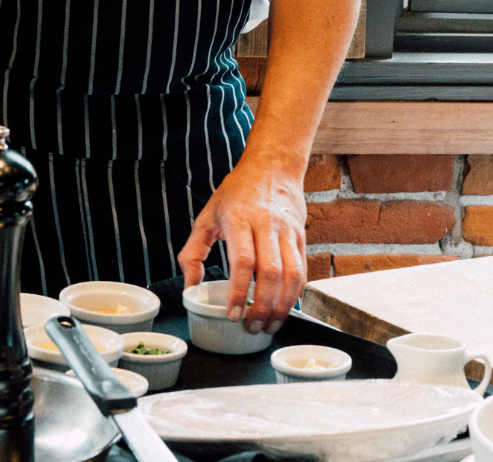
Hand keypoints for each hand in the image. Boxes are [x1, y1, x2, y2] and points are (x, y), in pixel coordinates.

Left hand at [177, 157, 306, 334]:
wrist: (272, 166)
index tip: (233, 313)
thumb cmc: (236, 192)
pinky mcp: (301, 235)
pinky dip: (295, 294)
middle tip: (252, 327)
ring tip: (270, 324)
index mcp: (240, 218)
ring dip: (283, 305)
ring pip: (292, 274)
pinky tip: (284, 307)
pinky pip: (302, 269)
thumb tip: (190, 286)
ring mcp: (287, 230)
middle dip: (263, 306)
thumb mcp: (207, 215)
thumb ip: (193, 251)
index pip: (243, 261)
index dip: (239, 291)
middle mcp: (267, 224)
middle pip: (271, 272)